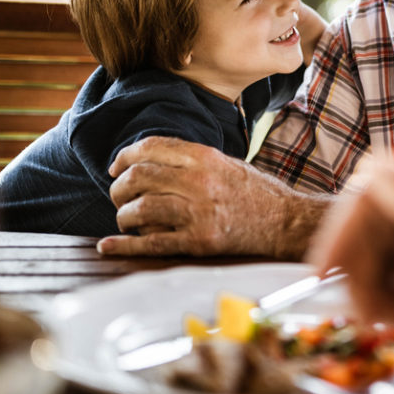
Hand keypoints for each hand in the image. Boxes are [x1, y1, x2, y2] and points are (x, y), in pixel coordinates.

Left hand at [96, 136, 329, 257]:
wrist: (285, 221)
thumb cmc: (255, 192)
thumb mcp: (226, 163)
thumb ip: (191, 160)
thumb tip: (149, 162)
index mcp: (205, 157)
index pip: (151, 148)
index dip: (125, 156)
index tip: (116, 167)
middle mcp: (199, 181)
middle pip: (139, 177)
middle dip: (119, 187)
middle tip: (118, 196)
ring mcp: (199, 212)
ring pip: (140, 209)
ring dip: (123, 215)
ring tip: (125, 219)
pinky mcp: (200, 241)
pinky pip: (152, 242)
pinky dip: (125, 245)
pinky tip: (108, 246)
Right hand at [311, 154, 393, 393]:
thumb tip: (375, 164)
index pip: (366, 191)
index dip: (342, 229)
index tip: (326, 269)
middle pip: (361, 227)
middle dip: (357, 270)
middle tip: (364, 311)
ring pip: (363, 252)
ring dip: (364, 289)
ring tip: (382, 318)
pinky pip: (373, 271)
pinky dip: (375, 297)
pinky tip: (393, 316)